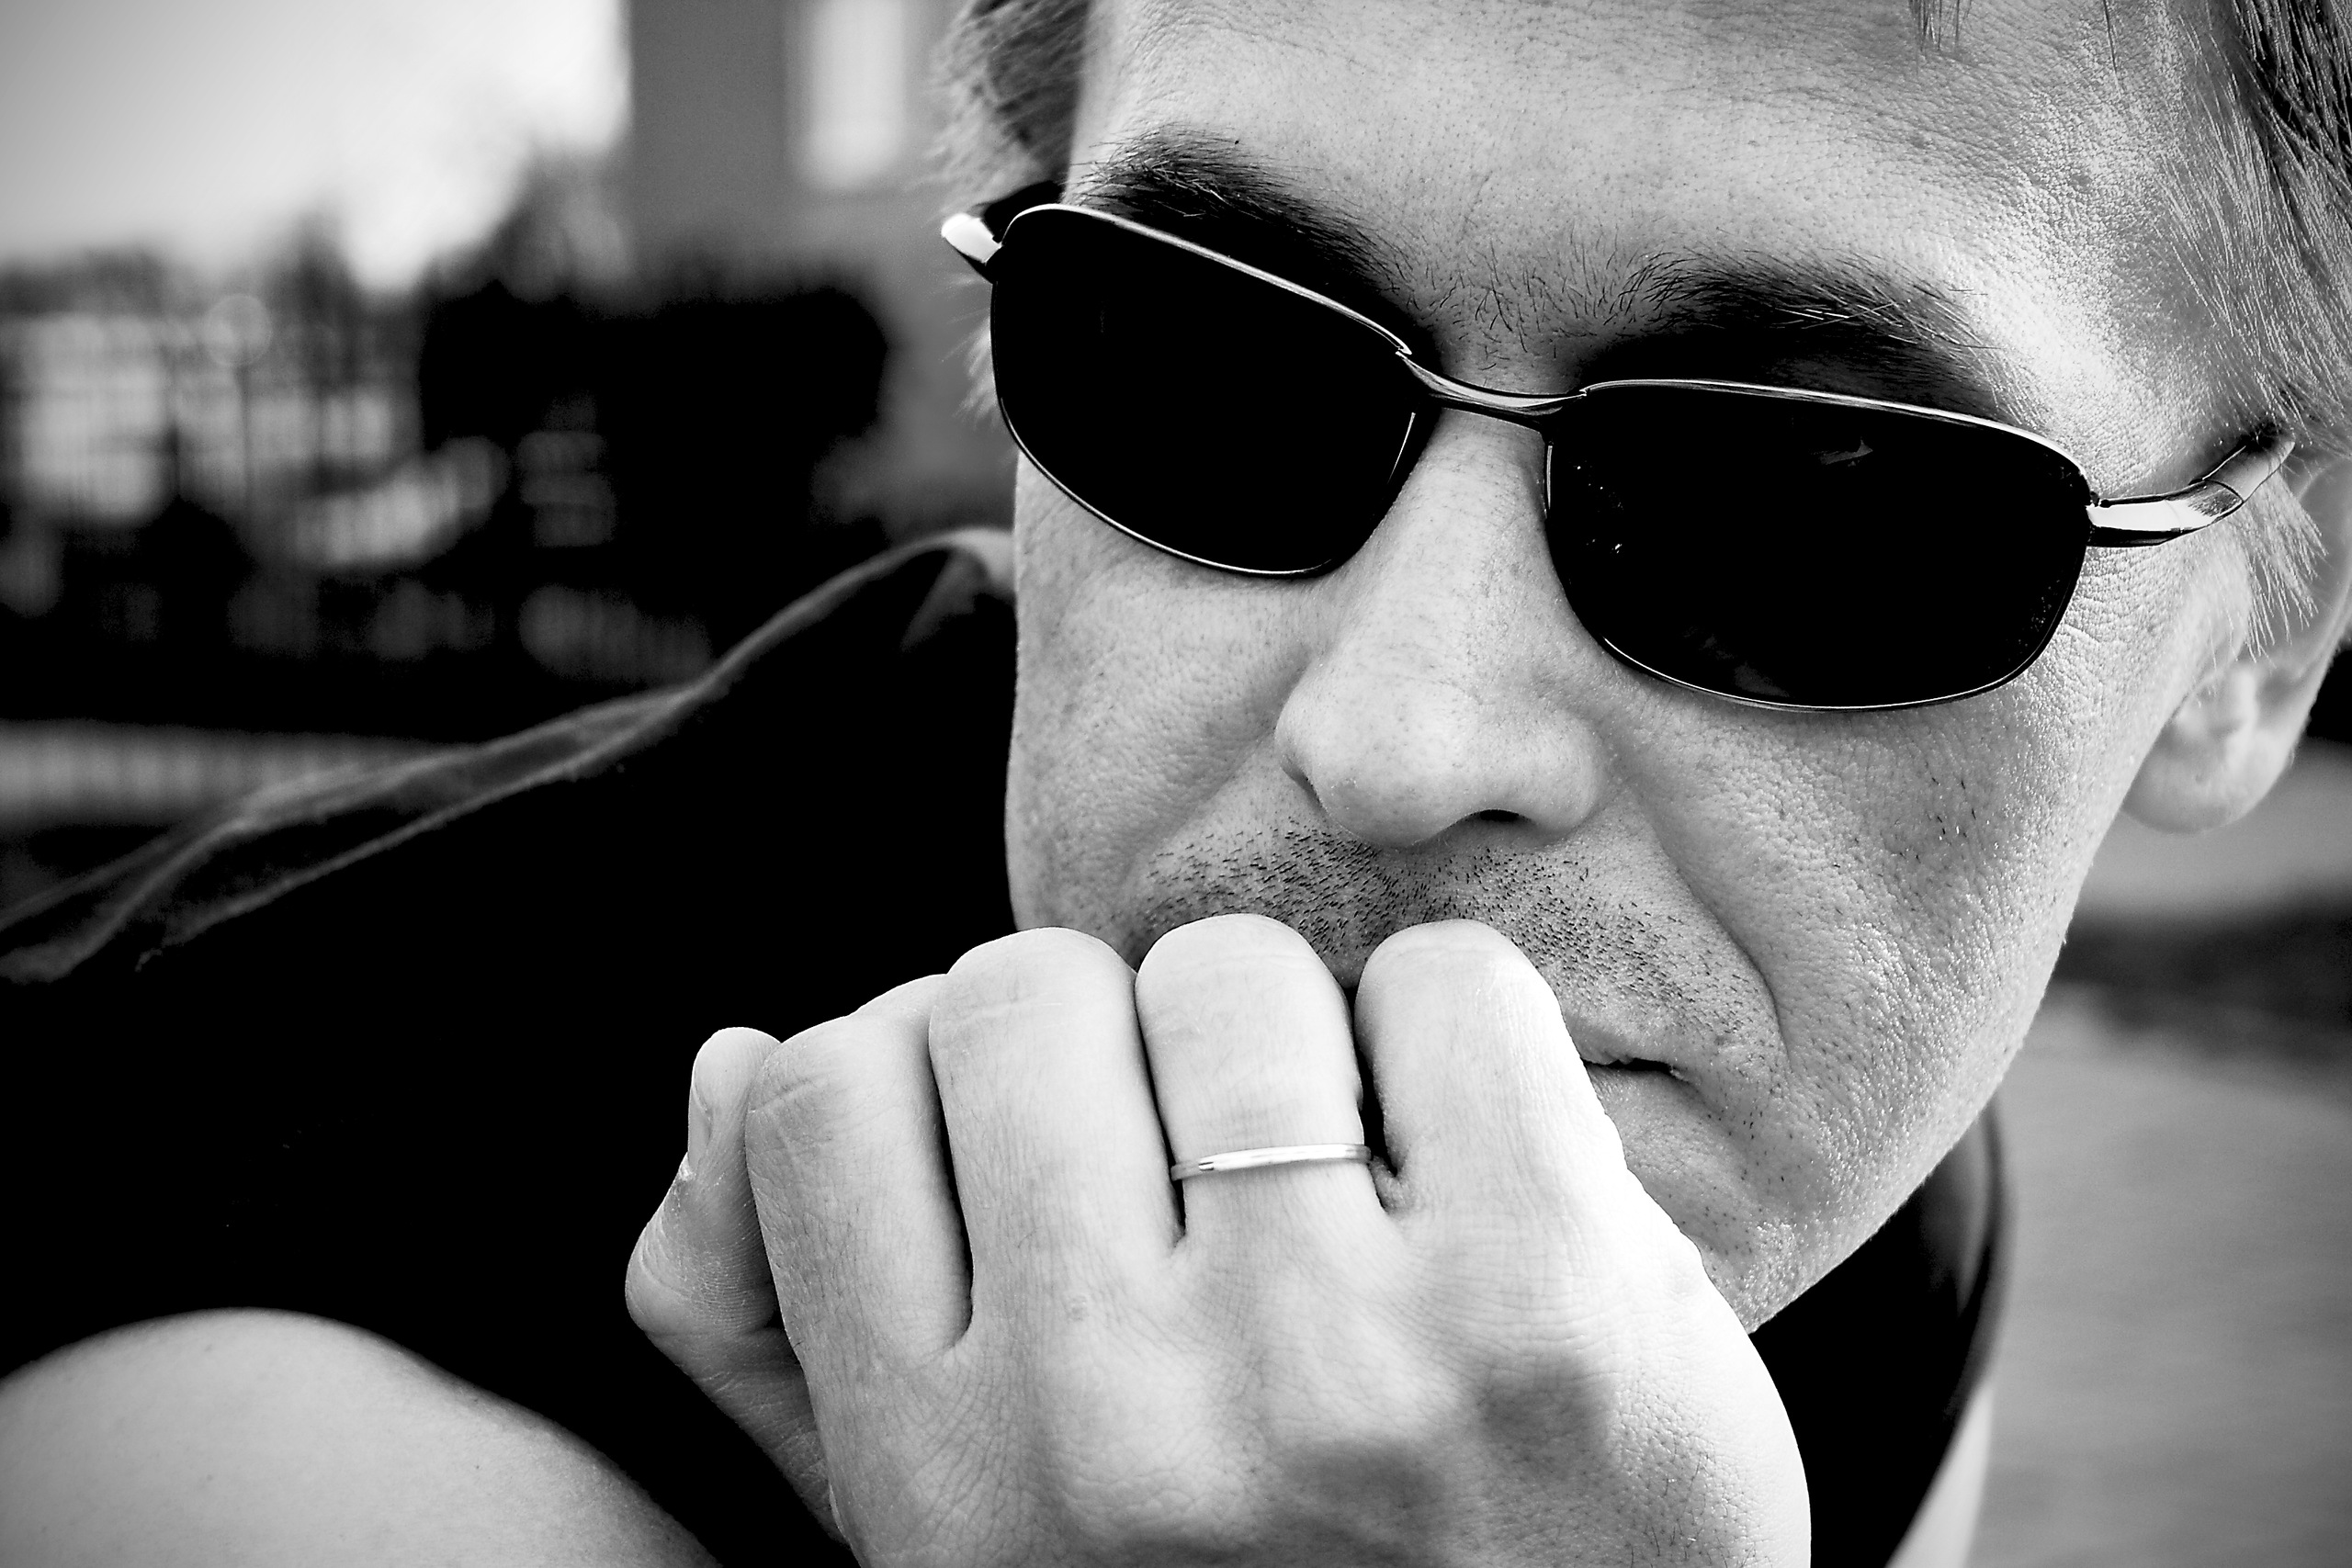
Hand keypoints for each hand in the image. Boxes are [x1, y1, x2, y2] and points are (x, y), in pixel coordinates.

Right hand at [628, 916, 1806, 1565]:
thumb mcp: (973, 1526)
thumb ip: (782, 1326)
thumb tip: (728, 1057)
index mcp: (942, 1484)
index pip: (823, 1090)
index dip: (936, 1080)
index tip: (1038, 1157)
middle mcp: (1111, 1430)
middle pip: (1020, 992)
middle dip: (1110, 1045)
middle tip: (1199, 1176)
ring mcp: (1334, 1365)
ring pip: (1223, 970)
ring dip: (1283, 1040)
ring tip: (1336, 1188)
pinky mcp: (1549, 1302)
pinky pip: (1443, 983)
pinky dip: (1453, 1037)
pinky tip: (1468, 1172)